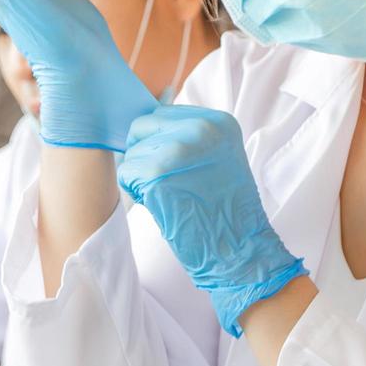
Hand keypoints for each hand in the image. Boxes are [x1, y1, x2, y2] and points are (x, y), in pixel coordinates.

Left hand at [118, 105, 307, 336]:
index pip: (161, 114)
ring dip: (141, 177)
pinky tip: (159, 204)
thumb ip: (189, 136)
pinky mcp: (158, 174)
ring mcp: (178, 149)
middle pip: (141, 127)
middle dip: (144, 155)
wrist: (240, 250)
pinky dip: (135, 192)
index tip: (175, 166)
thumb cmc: (224, 210)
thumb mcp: (218, 157)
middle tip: (167, 182)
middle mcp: (200, 129)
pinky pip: (126, 173)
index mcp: (218, 122)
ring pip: (132, 152)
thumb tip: (144, 126)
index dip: (157, 141)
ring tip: (170, 195)